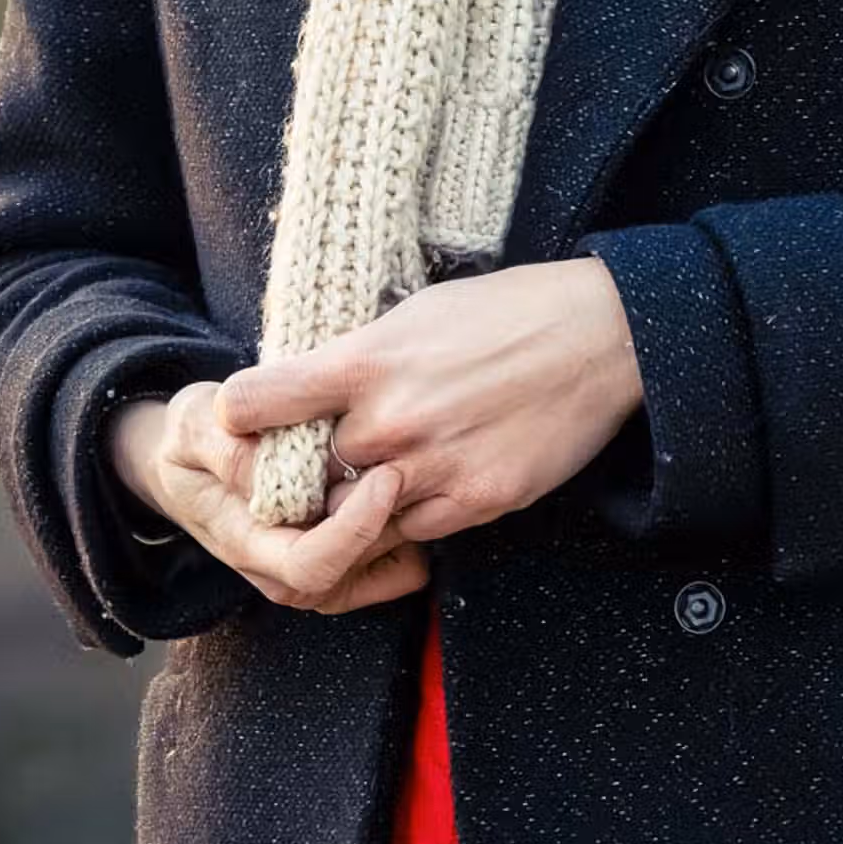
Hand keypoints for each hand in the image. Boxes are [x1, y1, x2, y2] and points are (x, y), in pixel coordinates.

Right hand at [107, 382, 430, 614]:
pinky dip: (414, 531)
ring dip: (407, 524)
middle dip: (391, 522)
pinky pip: (397, 565)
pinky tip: (413, 488)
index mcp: (247, 545)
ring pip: (383, 568)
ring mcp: (315, 571)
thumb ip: (227, 447)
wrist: (189, 460)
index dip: (354, 530)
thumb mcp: (195, 425)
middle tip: (412, 463)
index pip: (312, 565)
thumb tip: (266, 471)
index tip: (385, 477)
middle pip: (357, 570)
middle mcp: (282, 573)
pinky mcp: (342, 560)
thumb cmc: (195, 439)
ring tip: (416, 468)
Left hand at [212, 256, 643, 556]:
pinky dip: (408, 517)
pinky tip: (426, 484)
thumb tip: (311, 386)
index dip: (242, 415)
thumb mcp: (417, 312)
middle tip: (322, 457)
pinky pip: (412, 533)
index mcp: (365, 361)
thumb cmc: (508, 311)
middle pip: (305, 474)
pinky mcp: (475, 503)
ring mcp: (432, 469)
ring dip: (357, 502)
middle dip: (310, 469)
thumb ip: (358, 357)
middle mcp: (389, 421)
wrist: (600, 337)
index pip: (255, 402)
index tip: (247, 418)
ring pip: (354, 516)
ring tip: (380, 472)